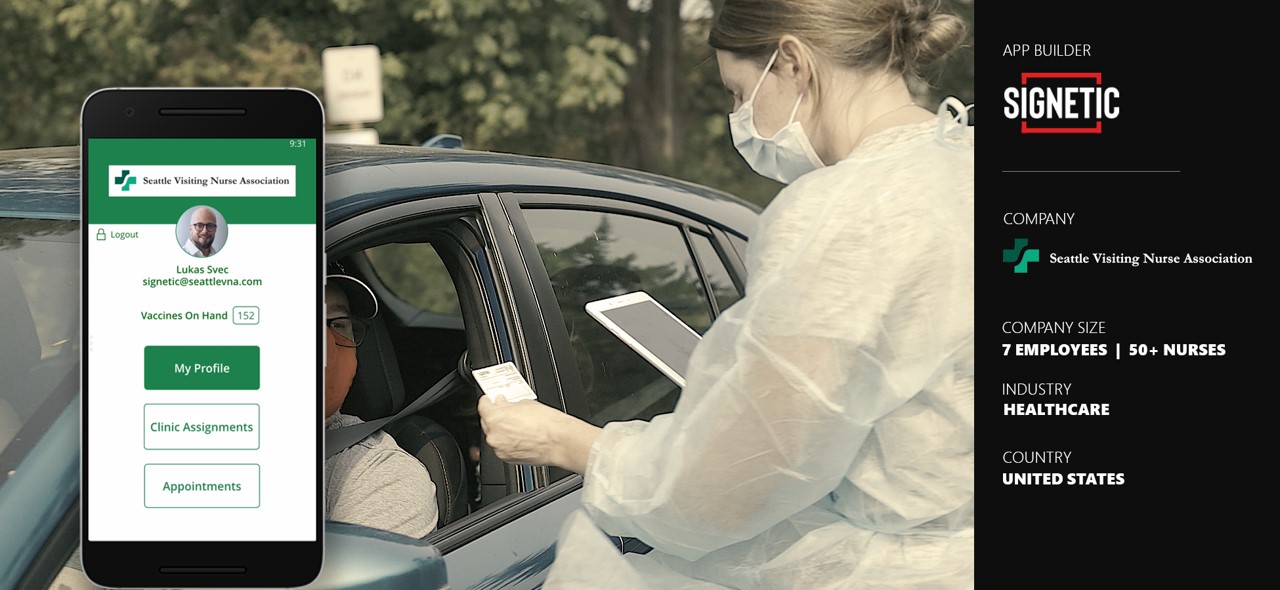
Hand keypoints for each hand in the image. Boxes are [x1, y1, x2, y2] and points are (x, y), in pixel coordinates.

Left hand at [477, 395, 600, 473]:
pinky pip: (503, 447)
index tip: (491, 400)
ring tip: (518, 425)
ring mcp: (500, 449)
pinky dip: (508, 442)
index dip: (488, 401)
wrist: (559, 442)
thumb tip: (503, 404)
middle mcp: (493, 435)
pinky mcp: (507, 458)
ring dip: (502, 430)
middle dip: (495, 416)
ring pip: (495, 436)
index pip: (483, 406)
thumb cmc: (546, 423)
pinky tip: (521, 436)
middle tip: (507, 411)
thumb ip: (508, 404)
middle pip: (487, 422)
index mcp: (494, 418)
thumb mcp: (525, 403)